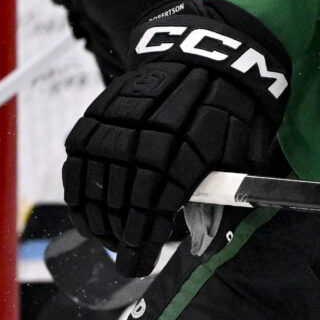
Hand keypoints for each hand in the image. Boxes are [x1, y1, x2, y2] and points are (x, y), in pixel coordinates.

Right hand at [61, 0, 290, 270]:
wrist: (210, 54)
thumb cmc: (233, 111)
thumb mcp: (242, 154)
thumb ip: (220, 194)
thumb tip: (200, 235)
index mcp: (184, 154)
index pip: (152, 211)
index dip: (141, 244)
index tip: (137, 265)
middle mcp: (145, 139)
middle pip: (122, 204)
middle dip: (122, 238)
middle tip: (127, 256)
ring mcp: (117, 125)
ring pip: (95, 185)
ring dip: (98, 219)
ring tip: (108, 237)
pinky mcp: (98, 113)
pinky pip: (77, 159)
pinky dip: (78, 189)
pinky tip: (86, 210)